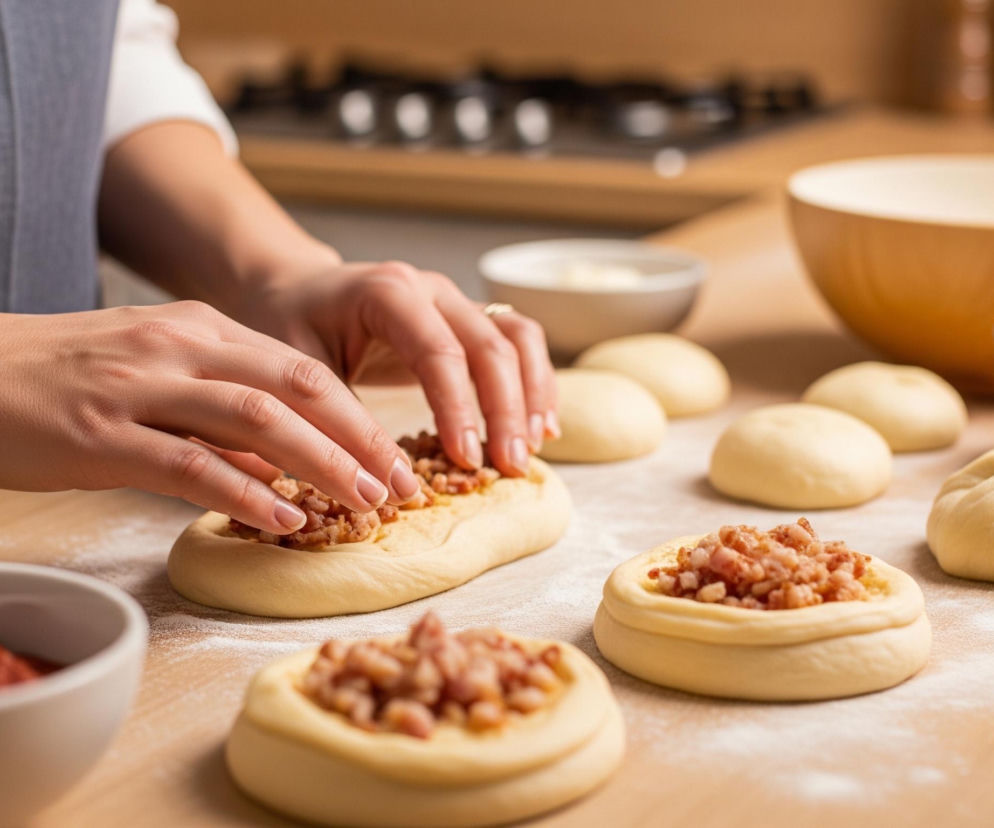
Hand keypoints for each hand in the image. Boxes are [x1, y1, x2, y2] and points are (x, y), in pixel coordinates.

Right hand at [0, 302, 426, 533]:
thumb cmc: (67, 378)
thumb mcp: (157, 371)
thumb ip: (221, 407)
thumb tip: (284, 461)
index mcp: (201, 328)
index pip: (303, 370)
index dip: (359, 417)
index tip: (395, 458)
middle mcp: (180, 346)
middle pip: (297, 387)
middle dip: (359, 438)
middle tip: (400, 485)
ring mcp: (141, 387)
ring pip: (256, 419)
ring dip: (321, 463)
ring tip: (362, 502)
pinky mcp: (103, 433)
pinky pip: (190, 464)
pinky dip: (245, 493)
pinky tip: (283, 520)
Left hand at [232, 255, 558, 476]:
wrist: (294, 290)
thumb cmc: (290, 328)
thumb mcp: (298, 372)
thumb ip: (340, 420)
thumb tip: (385, 481)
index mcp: (388, 292)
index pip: (439, 351)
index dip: (458, 408)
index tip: (465, 458)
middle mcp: (431, 290)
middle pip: (490, 345)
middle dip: (505, 410)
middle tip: (510, 466)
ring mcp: (454, 301)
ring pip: (516, 338)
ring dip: (531, 394)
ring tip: (534, 447)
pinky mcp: (466, 320)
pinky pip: (517, 342)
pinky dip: (535, 382)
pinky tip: (541, 425)